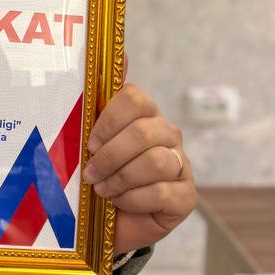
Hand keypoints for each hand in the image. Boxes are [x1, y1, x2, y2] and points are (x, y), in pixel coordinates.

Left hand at [83, 57, 196, 254]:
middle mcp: (167, 135)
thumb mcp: (87, 138)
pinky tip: (121, 203)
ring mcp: (181, 164)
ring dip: (120, 179)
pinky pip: (161, 192)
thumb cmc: (96, 175)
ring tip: (103, 189)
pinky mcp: (186, 196)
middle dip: (111, 155)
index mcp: (143, 114)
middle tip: (91, 172)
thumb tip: (120, 52)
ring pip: (154, 162)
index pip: (136, 98)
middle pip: (144, 132)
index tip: (90, 142)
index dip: (109, 120)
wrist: (103, 222)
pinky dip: (133, 200)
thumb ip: (100, 96)